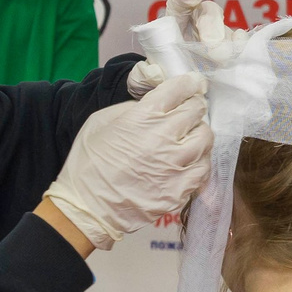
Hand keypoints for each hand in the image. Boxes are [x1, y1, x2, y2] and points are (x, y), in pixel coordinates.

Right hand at [43, 74, 211, 250]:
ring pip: (206, 138)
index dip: (189, 83)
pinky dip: (198, 162)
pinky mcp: (179, 190)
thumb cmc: (87, 164)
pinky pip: (203, 169)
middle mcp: (163, 138)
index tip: (193, 84)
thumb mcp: (100, 122)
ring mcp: (174, 166)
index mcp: (143, 117)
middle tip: (188, 111)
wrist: (86, 208)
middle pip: (197, 111)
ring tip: (187, 139)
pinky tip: (187, 163)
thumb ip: (132, 108)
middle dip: (194, 107)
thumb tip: (156, 104)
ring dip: (198, 134)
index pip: (180, 89)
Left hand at [129, 0, 238, 92]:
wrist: (177, 94)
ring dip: (225, 43)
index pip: (178, 4)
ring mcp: (218, 37)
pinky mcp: (232, 52)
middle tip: (211, 47)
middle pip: (208, 12)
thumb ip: (144, 75)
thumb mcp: (144, 78)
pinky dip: (241, 48)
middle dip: (210, 25)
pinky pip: (241, 44)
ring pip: (226, 30)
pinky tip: (237, 56)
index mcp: (174, 24)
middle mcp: (198, 25)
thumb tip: (154, 72)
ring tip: (220, 59)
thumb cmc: (160, 77)